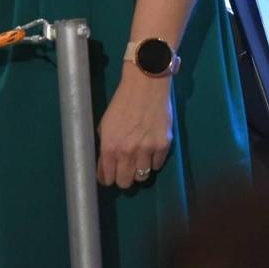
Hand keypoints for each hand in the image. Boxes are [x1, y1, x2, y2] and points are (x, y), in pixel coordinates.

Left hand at [96, 67, 172, 188]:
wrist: (145, 85)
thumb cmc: (122, 102)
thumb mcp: (105, 124)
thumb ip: (105, 145)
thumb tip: (106, 164)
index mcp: (110, 147)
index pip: (107, 178)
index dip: (107, 178)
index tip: (110, 175)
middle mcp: (127, 152)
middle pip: (125, 183)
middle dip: (122, 178)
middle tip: (125, 170)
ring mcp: (147, 150)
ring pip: (142, 177)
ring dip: (139, 170)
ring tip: (139, 160)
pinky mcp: (163, 145)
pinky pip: (157, 165)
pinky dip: (153, 161)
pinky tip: (151, 151)